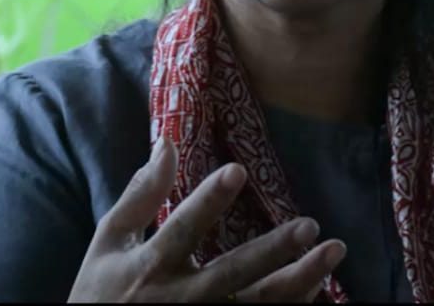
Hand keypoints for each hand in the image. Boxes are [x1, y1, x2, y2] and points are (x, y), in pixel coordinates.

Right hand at [68, 138, 346, 302]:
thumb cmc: (101, 295)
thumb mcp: (109, 244)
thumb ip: (140, 195)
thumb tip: (167, 142)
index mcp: (149, 267)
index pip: (182, 229)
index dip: (208, 200)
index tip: (238, 170)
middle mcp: (178, 299)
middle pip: (232, 274)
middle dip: (273, 250)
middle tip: (310, 225)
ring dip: (300, 281)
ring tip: (333, 253)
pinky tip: (319, 288)